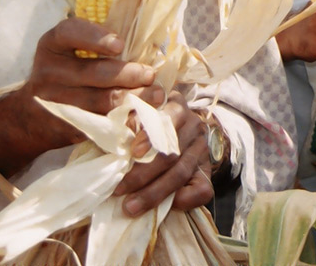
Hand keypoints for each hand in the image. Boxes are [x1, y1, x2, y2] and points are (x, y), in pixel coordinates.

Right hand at [19, 18, 159, 151]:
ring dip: (133, 98)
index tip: (120, 45)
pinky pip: (100, 123)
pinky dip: (123, 119)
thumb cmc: (67, 71)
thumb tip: (147, 39)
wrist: (31, 116)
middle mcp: (49, 72)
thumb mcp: (71, 50)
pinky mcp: (66, 126)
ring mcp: (55, 102)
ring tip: (156, 95)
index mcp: (52, 45)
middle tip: (150, 75)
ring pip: (100, 101)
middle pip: (93, 72)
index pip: (70, 33)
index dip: (96, 38)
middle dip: (128, 74)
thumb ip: (100, 41)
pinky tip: (141, 115)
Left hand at [113, 91, 212, 215]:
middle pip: (171, 153)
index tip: (133, 153)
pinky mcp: (207, 171)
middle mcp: (193, 126)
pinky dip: (183, 201)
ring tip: (130, 207)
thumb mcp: (142, 114)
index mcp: (177, 107)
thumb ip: (129, 119)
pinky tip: (166, 207)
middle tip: (119, 190)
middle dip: (143, 175)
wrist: (185, 134)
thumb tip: (108, 130)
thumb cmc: (151, 125)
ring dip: (154, 192)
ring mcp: (202, 149)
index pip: (170, 117)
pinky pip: (202, 190)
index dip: (152, 136)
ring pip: (181, 173)